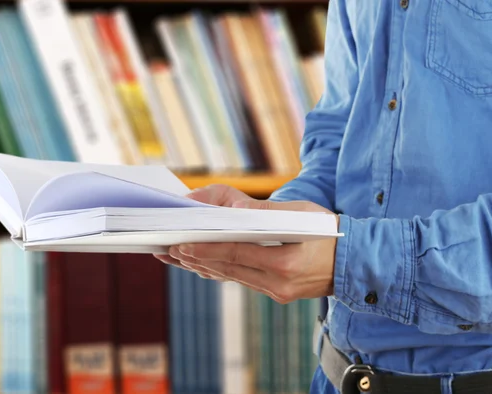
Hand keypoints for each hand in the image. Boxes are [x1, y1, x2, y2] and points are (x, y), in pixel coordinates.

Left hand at [157, 185, 339, 302]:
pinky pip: (243, 282)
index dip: (206, 250)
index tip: (182, 245)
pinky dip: (222, 272)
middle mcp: (279, 282)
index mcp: (286, 262)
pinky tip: (204, 267)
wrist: (355, 263)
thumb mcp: (304, 214)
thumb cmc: (330, 232)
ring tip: (178, 258)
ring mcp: (277, 292)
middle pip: (228, 269)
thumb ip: (266, 213)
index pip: (236, 255)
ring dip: (204, 267)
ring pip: (232, 278)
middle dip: (197, 259)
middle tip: (170, 250)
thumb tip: (234, 210)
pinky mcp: (277, 294)